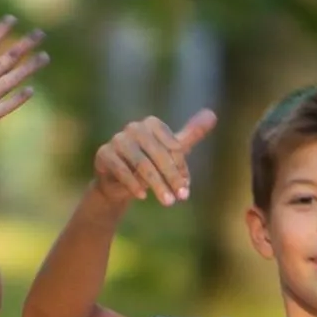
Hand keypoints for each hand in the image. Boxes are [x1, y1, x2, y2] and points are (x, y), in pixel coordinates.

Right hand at [91, 107, 216, 208]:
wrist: (118, 183)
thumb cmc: (149, 164)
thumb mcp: (172, 152)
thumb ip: (191, 135)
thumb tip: (212, 114)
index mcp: (152, 124)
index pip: (172, 145)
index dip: (180, 167)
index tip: (187, 187)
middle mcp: (134, 128)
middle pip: (158, 154)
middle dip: (171, 177)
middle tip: (181, 198)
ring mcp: (117, 140)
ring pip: (142, 163)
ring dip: (156, 184)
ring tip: (167, 202)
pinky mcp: (104, 154)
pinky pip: (121, 170)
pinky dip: (133, 184)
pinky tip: (142, 196)